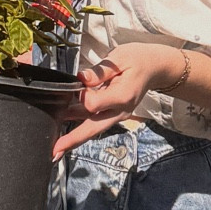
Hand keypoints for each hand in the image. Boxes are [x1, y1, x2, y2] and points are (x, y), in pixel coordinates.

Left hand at [51, 42, 182, 158]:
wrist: (155, 67)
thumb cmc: (137, 59)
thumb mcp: (119, 58)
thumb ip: (99, 71)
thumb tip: (81, 78)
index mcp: (122, 96)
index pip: (94, 104)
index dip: (80, 97)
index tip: (76, 85)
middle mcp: (120, 110)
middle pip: (93, 128)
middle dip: (73, 140)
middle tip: (55, 151)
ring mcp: (118, 115)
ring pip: (93, 128)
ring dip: (73, 136)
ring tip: (56, 144)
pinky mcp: (114, 114)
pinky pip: (95, 121)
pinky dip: (80, 125)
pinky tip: (64, 124)